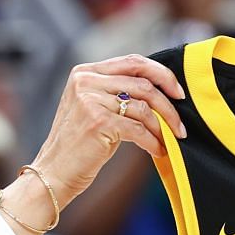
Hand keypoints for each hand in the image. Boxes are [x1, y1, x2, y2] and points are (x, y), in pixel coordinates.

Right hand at [33, 55, 185, 194]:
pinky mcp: (99, 121)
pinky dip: (153, 141)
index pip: (132, 61)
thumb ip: (115, 92)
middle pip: (142, 82)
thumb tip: (159, 89)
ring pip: (144, 106)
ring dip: (163, 126)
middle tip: (180, 121)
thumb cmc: (76, 146)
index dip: (161, 73)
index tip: (177, 91)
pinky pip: (139, 128)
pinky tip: (158, 150)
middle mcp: (86, 81)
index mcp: (84, 72)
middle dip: (168, 101)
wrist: (53, 173)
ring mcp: (91, 100)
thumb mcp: (91, 108)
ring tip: (170, 139)